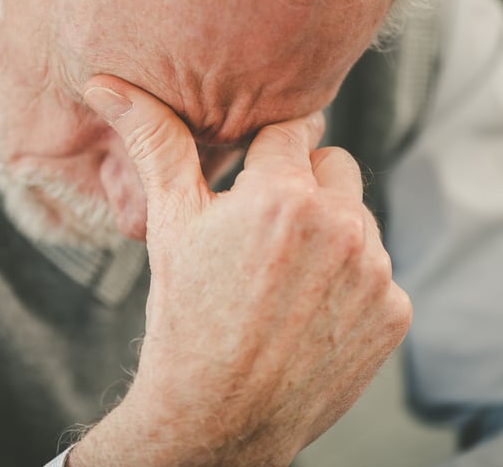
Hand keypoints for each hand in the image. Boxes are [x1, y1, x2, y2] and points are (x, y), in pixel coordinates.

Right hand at [74, 76, 411, 465]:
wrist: (217, 418)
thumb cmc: (186, 318)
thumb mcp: (172, 225)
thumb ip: (155, 144)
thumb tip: (108, 85)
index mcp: (284, 193)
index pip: (292, 130)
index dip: (268, 153)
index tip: (257, 174)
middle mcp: (342, 225)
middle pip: (334, 167)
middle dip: (305, 187)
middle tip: (264, 233)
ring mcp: (375, 271)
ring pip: (360, 219)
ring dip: (332, 236)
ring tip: (285, 279)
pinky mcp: (394, 312)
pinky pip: (379, 272)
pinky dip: (352, 285)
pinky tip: (311, 312)